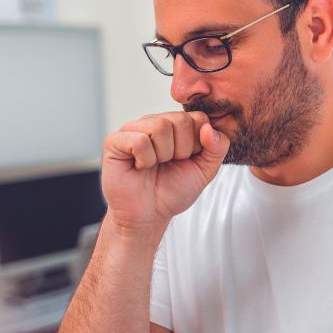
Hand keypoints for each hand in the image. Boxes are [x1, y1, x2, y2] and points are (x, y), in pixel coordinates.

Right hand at [101, 111, 229, 231]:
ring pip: (160, 126)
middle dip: (181, 151)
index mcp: (176, 125)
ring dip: (163, 155)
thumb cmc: (174, 190)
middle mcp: (154, 121)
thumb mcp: (205, 170)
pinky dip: (145, 159)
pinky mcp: (114, 141)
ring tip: (154, 165)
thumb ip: (218, 147)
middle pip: (180, 120)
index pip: (199, 118)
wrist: (149, 215)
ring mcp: (133, 129)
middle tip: (169, 164)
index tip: (187, 160)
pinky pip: (140, 140)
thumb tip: (210, 128)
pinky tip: (140, 167)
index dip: (198, 145)